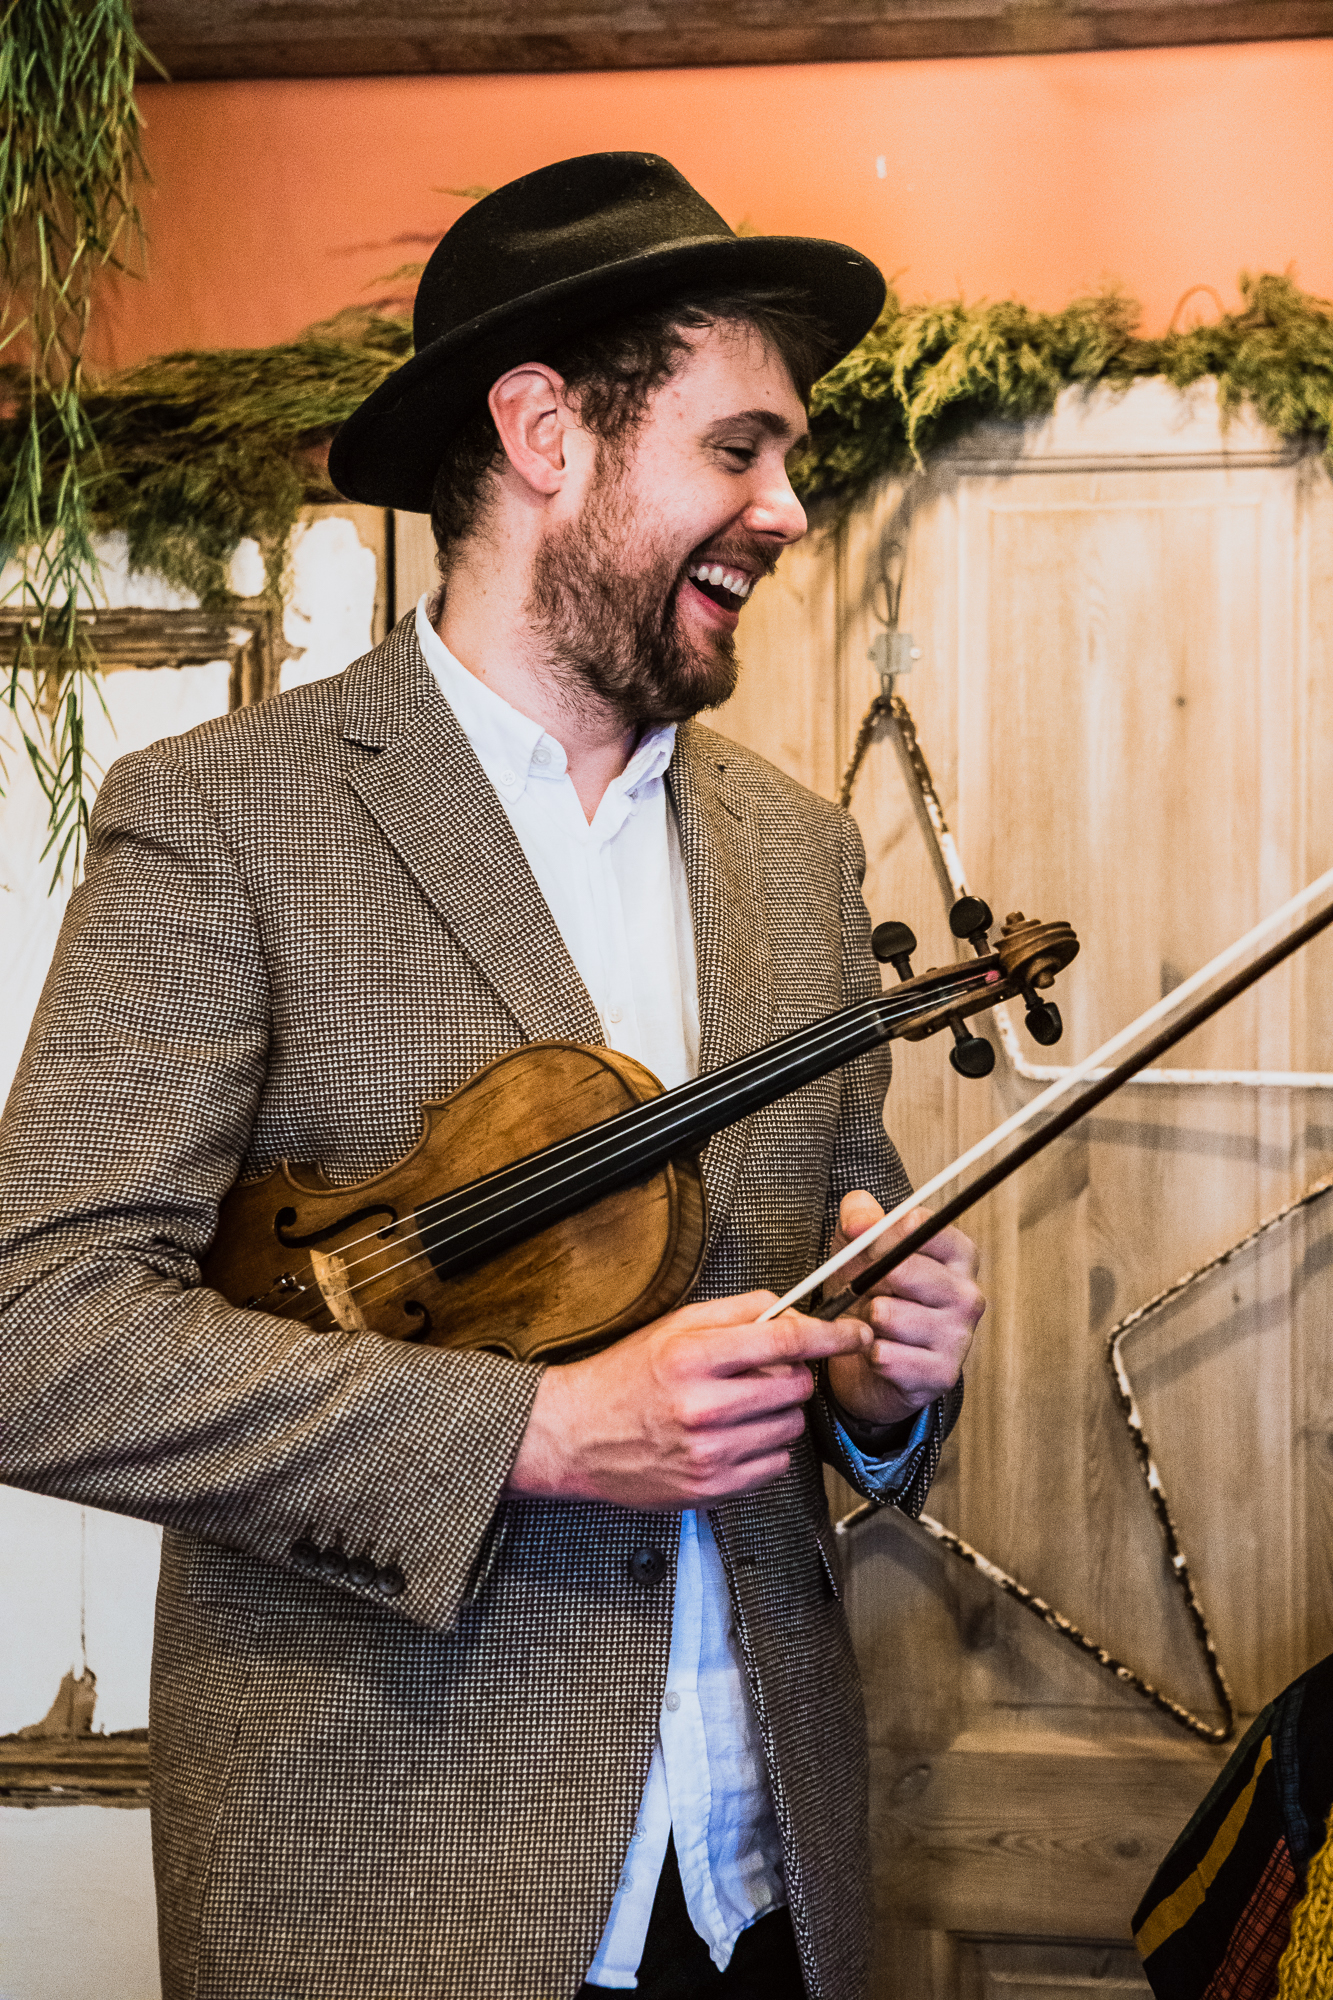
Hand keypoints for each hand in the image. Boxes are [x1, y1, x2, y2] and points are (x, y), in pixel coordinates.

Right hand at [506, 1291, 873, 1508]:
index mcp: (692, 1356)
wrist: (576, 1436)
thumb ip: (734, 1313)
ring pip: (791, 1427)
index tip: (853, 1333)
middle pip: (795, 1386)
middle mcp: (702, 1407)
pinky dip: (765, 1449)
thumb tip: (788, 1310)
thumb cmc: (623, 1378)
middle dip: (789, 1375)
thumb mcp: (672, 1327)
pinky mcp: (712, 1490)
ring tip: (738, 1406)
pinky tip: (732, 1437)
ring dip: (778, 1413)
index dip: (829, 1335)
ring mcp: (709, 1454)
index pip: (784, 1340)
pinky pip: (775, 1465)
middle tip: (759, 1373)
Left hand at [824, 1191, 982, 1429]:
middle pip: (901, 1268)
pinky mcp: (942, 1374)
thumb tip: (858, 1216)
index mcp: (957, 1255)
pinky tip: (879, 1353)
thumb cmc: (872, 1297)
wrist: (870, 1364)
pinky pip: (884, 1355)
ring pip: (887, 1314)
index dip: (877, 1235)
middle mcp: (967, 1293)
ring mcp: (960, 1336)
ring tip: (873, 1325)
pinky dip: (869, 1354)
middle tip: (865, 1292)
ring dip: (866, 1321)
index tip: (864, 1248)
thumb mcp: (860, 1251)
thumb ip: (860, 1221)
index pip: (916, 1225)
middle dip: (867, 1280)